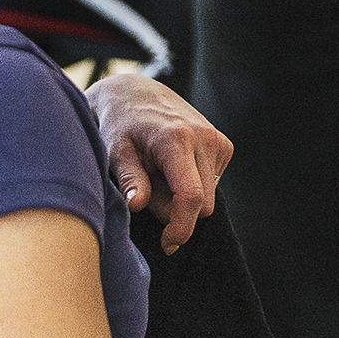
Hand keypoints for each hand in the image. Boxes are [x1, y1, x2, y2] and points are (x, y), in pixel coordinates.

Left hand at [84, 73, 232, 253]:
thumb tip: (138, 205)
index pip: (191, 197)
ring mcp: (217, 140)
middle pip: (202, 203)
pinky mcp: (223, 145)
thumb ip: (129, 180)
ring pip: (209, 196)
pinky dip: (193, 183)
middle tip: (148, 192)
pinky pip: (213, 183)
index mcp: (176, 140)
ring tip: (158, 174)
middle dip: (176, 210)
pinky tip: (173, 166)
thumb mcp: (115, 152)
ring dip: (183, 196)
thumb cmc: (120, 125)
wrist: (136, 93)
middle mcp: (204, 138)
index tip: (168, 244)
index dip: (182, 227)